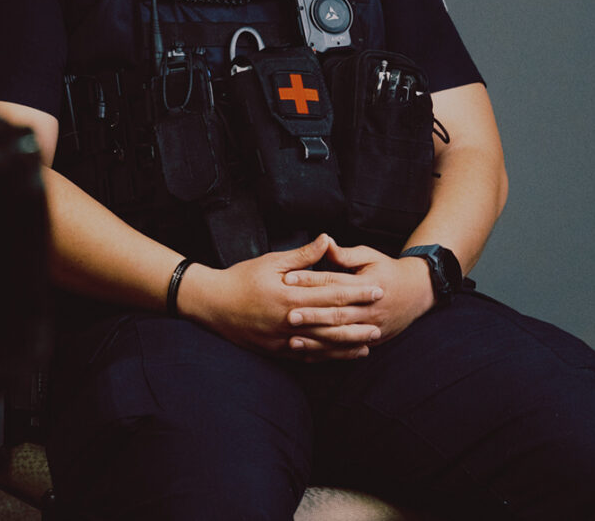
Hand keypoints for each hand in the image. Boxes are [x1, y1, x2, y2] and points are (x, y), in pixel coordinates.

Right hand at [180, 235, 385, 360]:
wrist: (212, 305)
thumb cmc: (241, 279)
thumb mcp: (271, 261)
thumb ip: (302, 255)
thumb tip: (327, 239)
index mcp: (290, 295)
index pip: (331, 293)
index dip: (356, 292)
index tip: (376, 289)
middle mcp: (289, 319)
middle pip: (332, 320)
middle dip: (359, 319)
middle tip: (382, 318)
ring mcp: (284, 338)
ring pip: (324, 342)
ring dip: (349, 342)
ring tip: (370, 340)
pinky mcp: (278, 350)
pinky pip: (309, 354)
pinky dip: (329, 355)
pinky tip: (345, 354)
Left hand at [283, 240, 435, 345]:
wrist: (417, 292)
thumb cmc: (387, 270)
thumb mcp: (369, 256)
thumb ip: (345, 254)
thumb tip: (323, 242)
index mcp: (369, 284)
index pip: (335, 282)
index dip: (311, 280)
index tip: (288, 278)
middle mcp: (371, 308)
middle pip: (337, 313)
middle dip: (312, 315)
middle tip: (288, 315)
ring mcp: (373, 327)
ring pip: (341, 336)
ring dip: (316, 340)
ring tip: (292, 340)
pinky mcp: (372, 340)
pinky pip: (346, 350)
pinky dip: (326, 354)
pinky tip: (307, 355)